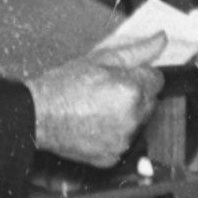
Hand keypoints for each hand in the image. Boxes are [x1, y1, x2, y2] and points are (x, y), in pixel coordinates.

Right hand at [27, 35, 166, 168]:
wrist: (37, 115)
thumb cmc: (63, 87)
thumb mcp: (100, 59)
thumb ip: (137, 51)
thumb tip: (160, 40)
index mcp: (132, 91)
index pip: (157, 79)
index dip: (139, 74)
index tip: (123, 76)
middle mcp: (132, 118)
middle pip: (150, 101)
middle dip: (136, 94)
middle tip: (107, 90)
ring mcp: (123, 140)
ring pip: (138, 122)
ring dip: (127, 115)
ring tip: (98, 108)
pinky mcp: (113, 157)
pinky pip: (125, 141)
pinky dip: (115, 134)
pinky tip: (95, 124)